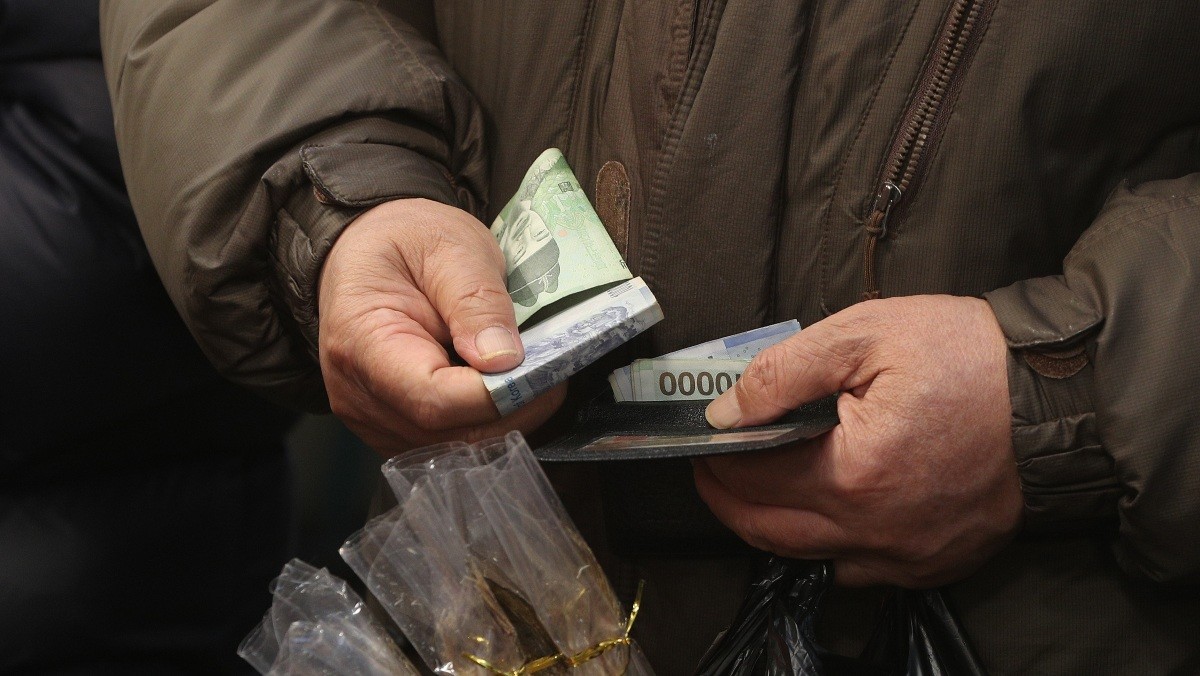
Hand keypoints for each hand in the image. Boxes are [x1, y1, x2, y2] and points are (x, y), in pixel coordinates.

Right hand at [318, 198, 564, 454]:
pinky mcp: (391, 431)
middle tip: (552, 370)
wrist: (369, 250)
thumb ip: (476, 301)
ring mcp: (371, 420)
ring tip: (527, 374)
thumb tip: (504, 360)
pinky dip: (485, 424)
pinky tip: (500, 388)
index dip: (496, 396)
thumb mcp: (450, 248)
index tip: (544, 370)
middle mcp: (356, 395)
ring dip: (503, 420)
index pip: (432, 400)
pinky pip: (447, 446)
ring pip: (452, 449)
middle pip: (446, 434)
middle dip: (511, 410)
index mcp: (361, 342)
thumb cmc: (408, 242)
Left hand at [695, 296, 1022, 587]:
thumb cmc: (967, 356)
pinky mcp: (936, 563)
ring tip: (753, 487)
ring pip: (809, 556)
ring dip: (770, 525)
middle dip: (727, 498)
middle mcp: (875, 531)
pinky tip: (821, 516)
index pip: (752, 477)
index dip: (717, 456)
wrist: (1060, 394)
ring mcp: (908, 555)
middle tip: (710, 469)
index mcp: (852, 475)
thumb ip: (783, 374)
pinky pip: (860, 571)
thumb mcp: (866, 335)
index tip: (702, 437)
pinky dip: (828, 547)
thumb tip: (723, 412)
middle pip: (769, 529)